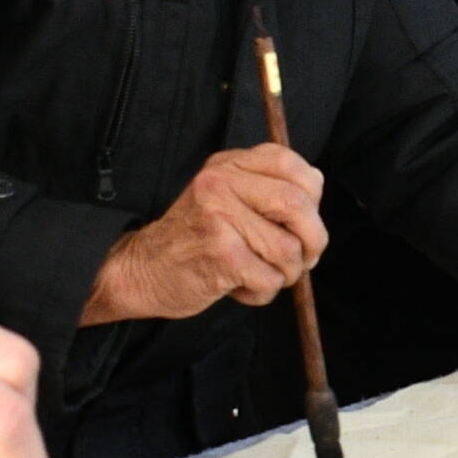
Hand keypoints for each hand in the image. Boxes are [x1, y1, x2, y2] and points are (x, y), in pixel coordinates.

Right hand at [84, 141, 326, 324]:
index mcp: (228, 165)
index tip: (303, 221)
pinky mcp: (221, 253)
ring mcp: (219, 217)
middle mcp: (221, 183)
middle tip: (302, 259)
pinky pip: (270, 279)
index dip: (312, 198)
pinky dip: (263, 293)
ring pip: (289, 249)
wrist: (142, 269)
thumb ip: (266, 188)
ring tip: (259, 274)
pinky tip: (241, 287)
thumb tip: (316, 190)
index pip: (293, 166)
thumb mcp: (225, 197)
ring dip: (284, 274)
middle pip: (299, 207)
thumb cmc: (193, 239)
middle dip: (312, 241)